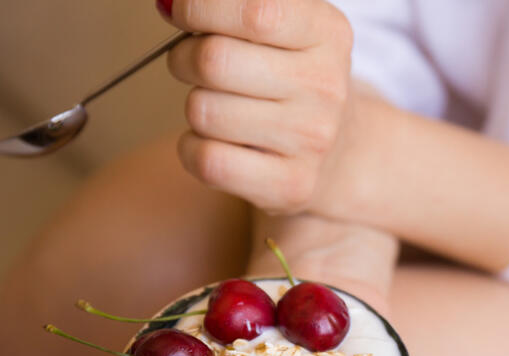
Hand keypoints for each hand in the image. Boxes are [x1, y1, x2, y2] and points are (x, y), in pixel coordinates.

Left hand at [164, 0, 356, 214]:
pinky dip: (192, 149)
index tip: (181, 13)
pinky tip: (215, 142)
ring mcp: (311, 141)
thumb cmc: (290, 79)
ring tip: (220, 107)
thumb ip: (233, 7)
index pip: (256, 13)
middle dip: (183, 58)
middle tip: (193, 63)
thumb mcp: (284, 29)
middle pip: (215, 61)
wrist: (339, 151)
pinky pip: (207, 160)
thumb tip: (169, 5)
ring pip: (203, 112)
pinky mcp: (291, 184)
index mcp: (328, 34)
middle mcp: (326, 87)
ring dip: (194, 107)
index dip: (201, 9)